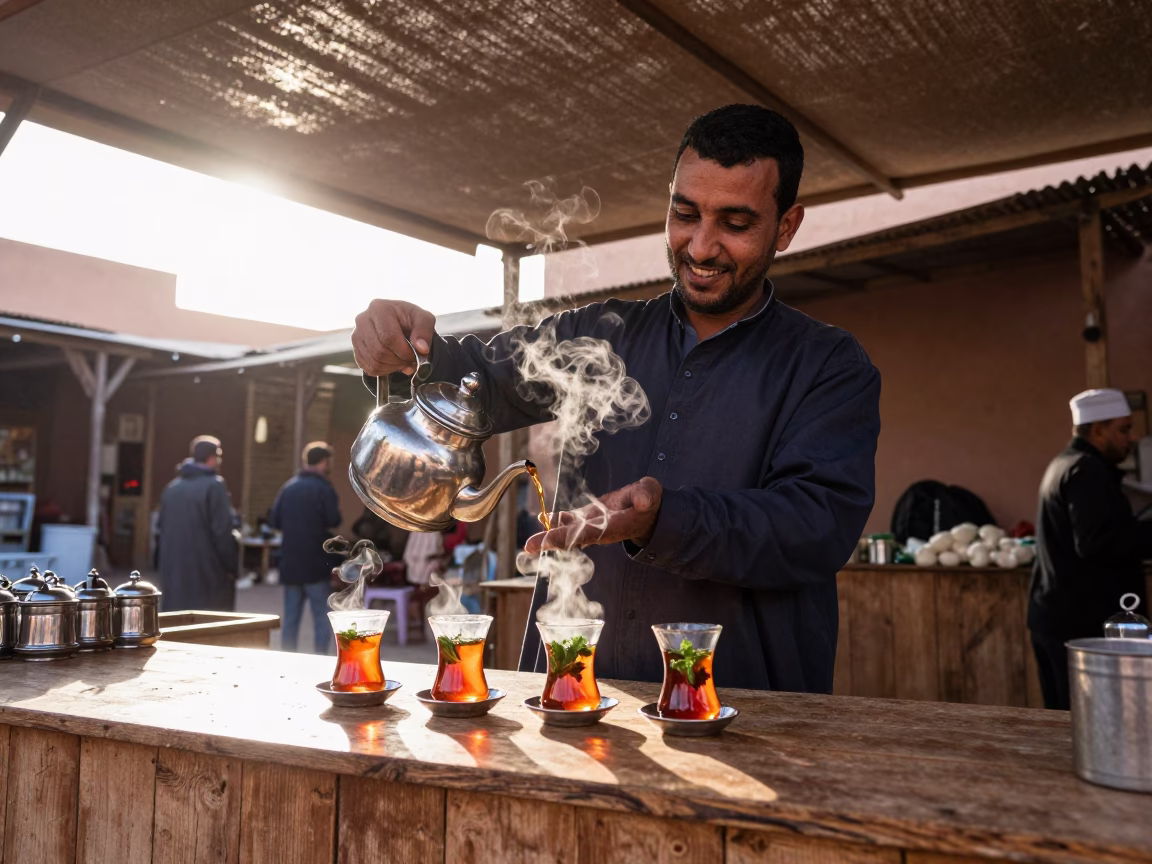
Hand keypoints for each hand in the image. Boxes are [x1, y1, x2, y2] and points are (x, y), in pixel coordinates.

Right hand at [352, 299, 436, 376]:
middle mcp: (363, 320)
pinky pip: (368, 368)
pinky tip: (393, 363)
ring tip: (403, 362)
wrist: (400, 323)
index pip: (389, 337)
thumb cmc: (411, 319)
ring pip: (373, 361)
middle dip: (398, 361)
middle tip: (410, 360)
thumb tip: (421, 349)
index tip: (415, 355)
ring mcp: (356, 335)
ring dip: (392, 367)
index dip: (404, 351)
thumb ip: (424, 331)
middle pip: (379, 351)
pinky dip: (384, 371)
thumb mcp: (424, 319)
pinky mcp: (356, 349)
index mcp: (379, 308)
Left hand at [524, 477, 662, 553]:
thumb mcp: (651, 494)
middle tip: (528, 547)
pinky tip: (542, 517)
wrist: (649, 510)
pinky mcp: (590, 518)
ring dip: (549, 534)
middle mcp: (600, 530)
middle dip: (550, 542)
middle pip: (572, 538)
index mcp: (613, 527)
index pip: (587, 534)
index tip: (547, 541)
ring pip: (568, 532)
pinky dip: (556, 520)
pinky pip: (570, 521)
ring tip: (530, 541)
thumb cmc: (649, 501)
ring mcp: (593, 526)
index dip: (567, 537)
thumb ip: (647, 495)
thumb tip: (643, 502)